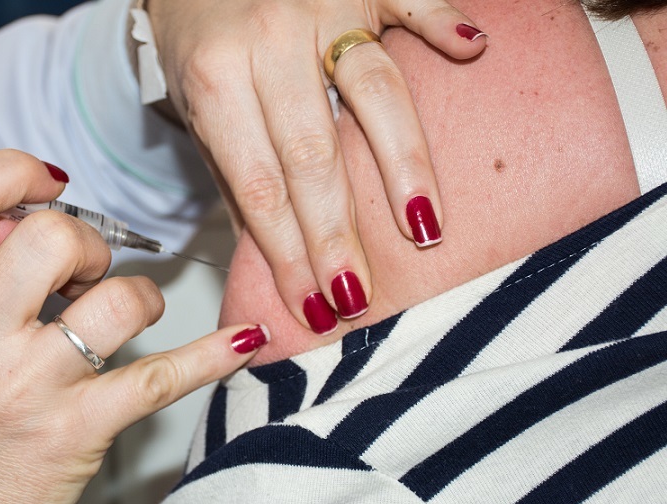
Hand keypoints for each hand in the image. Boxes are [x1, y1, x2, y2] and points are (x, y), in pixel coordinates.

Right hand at [0, 150, 266, 503]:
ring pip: (119, 300)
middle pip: (51, 236)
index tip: (47, 181)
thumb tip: (22, 219)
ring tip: (132, 315)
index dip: (10, 170)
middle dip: (88, 242)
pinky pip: (160, 378)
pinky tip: (239, 343)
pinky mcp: (76, 430)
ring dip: (141, 297)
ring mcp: (28, 385)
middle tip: (88, 272)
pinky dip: (210, 356)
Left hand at [145, 0, 486, 332]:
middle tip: (359, 294)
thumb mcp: (199, 110)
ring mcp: (320, 5)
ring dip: (402, 164)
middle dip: (337, 234)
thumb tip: (273, 260)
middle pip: (314, 153)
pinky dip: (442, 22)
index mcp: (216, 79)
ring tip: (424, 227)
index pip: (259, 185)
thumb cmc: (200, 41)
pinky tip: (473, 50)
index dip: (288, 254)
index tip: (313, 306)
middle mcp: (268, 41)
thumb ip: (238, 178)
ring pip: (373, 89)